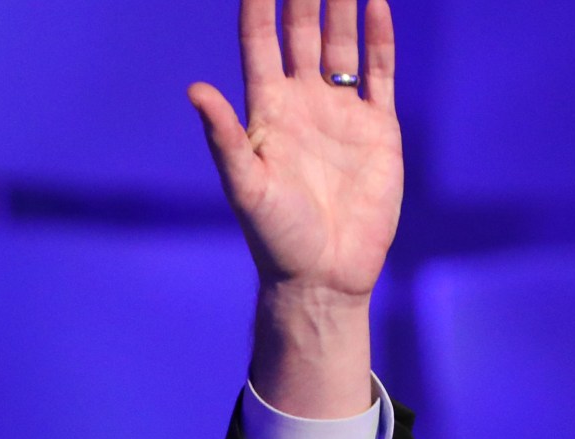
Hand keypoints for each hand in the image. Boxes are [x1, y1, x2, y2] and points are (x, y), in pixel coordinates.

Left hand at [190, 0, 402, 415]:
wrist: (324, 275)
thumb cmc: (276, 238)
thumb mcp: (244, 186)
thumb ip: (224, 137)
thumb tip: (195, 89)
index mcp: (266, 113)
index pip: (260, 45)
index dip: (259, 7)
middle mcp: (302, 104)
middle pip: (302, 34)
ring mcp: (341, 113)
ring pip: (341, 44)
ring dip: (343, 6)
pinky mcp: (377, 129)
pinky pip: (379, 72)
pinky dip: (379, 38)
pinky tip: (377, 3)